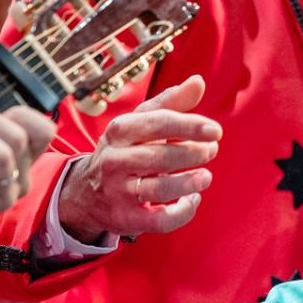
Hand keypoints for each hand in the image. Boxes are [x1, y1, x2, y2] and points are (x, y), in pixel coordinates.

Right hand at [59, 74, 219, 244]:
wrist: (86, 192)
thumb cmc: (124, 150)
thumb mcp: (139, 123)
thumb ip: (170, 104)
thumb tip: (198, 81)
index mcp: (119, 131)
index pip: (157, 123)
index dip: (190, 126)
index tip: (215, 131)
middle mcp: (114, 160)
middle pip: (158, 156)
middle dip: (191, 153)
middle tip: (211, 150)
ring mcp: (118, 191)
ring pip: (158, 189)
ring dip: (188, 183)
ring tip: (206, 177)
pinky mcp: (126, 218)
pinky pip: (159, 220)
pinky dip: (182, 212)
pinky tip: (193, 200)